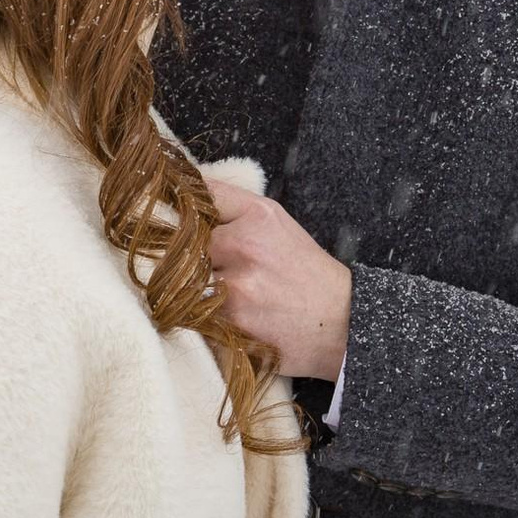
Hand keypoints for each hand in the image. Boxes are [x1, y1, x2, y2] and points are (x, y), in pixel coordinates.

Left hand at [204, 179, 350, 380]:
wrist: (341, 323)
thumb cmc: (306, 272)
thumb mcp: (279, 225)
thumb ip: (234, 208)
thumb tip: (185, 194)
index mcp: (258, 215)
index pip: (200, 197)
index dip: (185, 207)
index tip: (176, 214)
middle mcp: (244, 245)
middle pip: (185, 242)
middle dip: (193, 255)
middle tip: (217, 267)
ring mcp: (235, 285)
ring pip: (187, 279)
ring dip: (197, 287)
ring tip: (230, 294)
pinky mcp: (230, 322)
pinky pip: (195, 312)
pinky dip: (205, 315)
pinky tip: (233, 316)